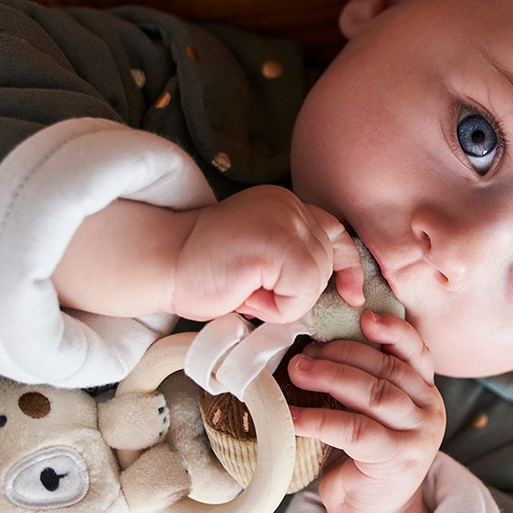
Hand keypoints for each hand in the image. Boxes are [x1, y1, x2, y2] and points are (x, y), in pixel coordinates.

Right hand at [172, 185, 364, 322]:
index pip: (335, 232)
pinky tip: (245, 295)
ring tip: (245, 291)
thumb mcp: (260, 260)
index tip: (352, 294)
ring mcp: (284, 219)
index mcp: (285, 205)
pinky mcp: (277, 241)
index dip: (348, 265)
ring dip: (282, 301)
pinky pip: (301, 291)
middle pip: (326, 262)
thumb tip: (331, 290)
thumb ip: (291, 260)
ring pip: (315, 279)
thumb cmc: (202, 269)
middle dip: (295, 292)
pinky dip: (277, 307)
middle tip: (251, 292)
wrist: (160, 262)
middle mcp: (289, 205)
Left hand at [288, 311, 445, 512]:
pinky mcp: (398, 460)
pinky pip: (356, 431)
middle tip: (303, 354)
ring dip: (331, 378)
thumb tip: (312, 344)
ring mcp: (418, 434)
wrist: (371, 511)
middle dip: (341, 354)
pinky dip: (319, 420)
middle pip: (387, 368)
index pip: (415, 349)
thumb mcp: (368, 410)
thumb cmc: (362, 453)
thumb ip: (361, 378)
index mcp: (423, 387)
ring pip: (375, 394)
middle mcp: (428, 407)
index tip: (363, 316)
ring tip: (297, 372)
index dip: (392, 329)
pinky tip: (292, 417)